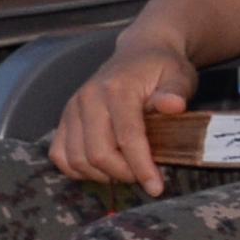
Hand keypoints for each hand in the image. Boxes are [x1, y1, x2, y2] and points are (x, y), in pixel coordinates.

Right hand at [49, 33, 201, 195]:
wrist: (140, 51)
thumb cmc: (163, 67)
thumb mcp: (179, 76)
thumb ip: (175, 92)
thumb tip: (173, 106)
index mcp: (117, 89)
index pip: (127, 137)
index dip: (141, 166)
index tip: (157, 187)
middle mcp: (88, 99)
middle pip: (98, 153)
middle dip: (123, 173)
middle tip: (145, 178)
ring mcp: (72, 109)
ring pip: (77, 158)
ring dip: (102, 175)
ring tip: (127, 173)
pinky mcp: (64, 119)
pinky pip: (60, 155)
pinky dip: (78, 170)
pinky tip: (101, 170)